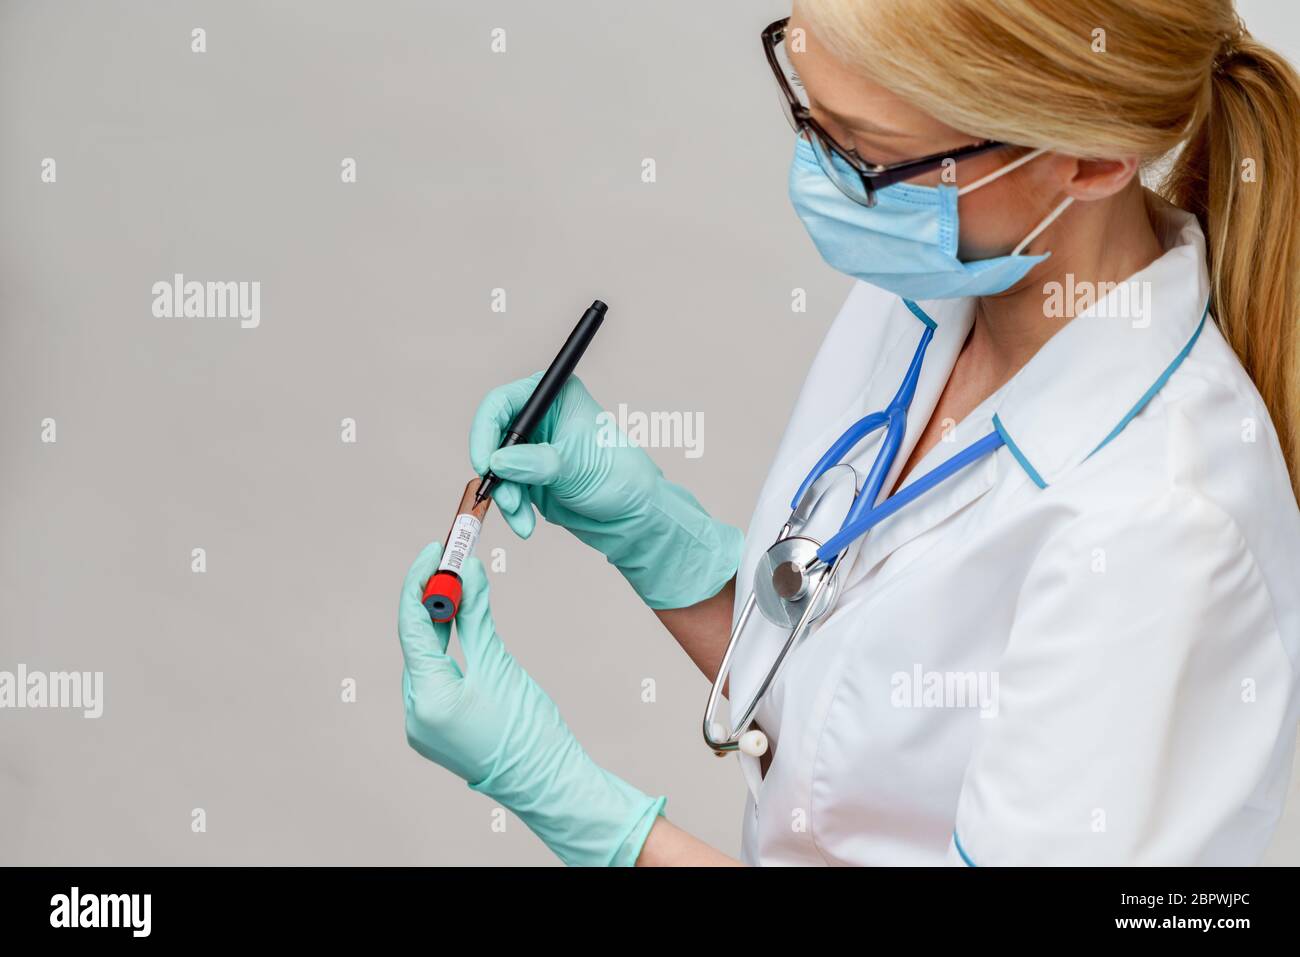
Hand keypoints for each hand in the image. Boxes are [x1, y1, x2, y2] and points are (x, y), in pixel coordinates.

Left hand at [398, 540, 664, 865]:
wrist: (547, 783)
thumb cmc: (529, 729)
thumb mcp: (500, 663)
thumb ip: (476, 615)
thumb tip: (467, 571)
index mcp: (426, 697)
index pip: (412, 625)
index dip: (421, 581)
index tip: (435, 550)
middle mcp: (414, 713)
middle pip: (416, 641)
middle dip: (433, 599)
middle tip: (452, 561)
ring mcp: (422, 725)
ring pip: (425, 659)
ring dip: (440, 623)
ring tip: (460, 587)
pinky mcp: (436, 728)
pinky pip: (434, 678)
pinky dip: (446, 650)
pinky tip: (460, 626)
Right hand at [468, 373, 743, 608]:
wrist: (634, 516)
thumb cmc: (620, 477)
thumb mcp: (577, 467)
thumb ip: (536, 462)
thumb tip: (498, 461)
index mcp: (555, 397)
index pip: (502, 403)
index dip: (486, 431)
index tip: (485, 462)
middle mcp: (540, 419)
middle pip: (493, 438)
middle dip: (496, 472)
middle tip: (503, 497)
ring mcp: (533, 450)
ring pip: (497, 470)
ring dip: (505, 496)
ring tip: (521, 517)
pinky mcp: (530, 478)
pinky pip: (507, 491)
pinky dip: (512, 509)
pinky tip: (525, 524)